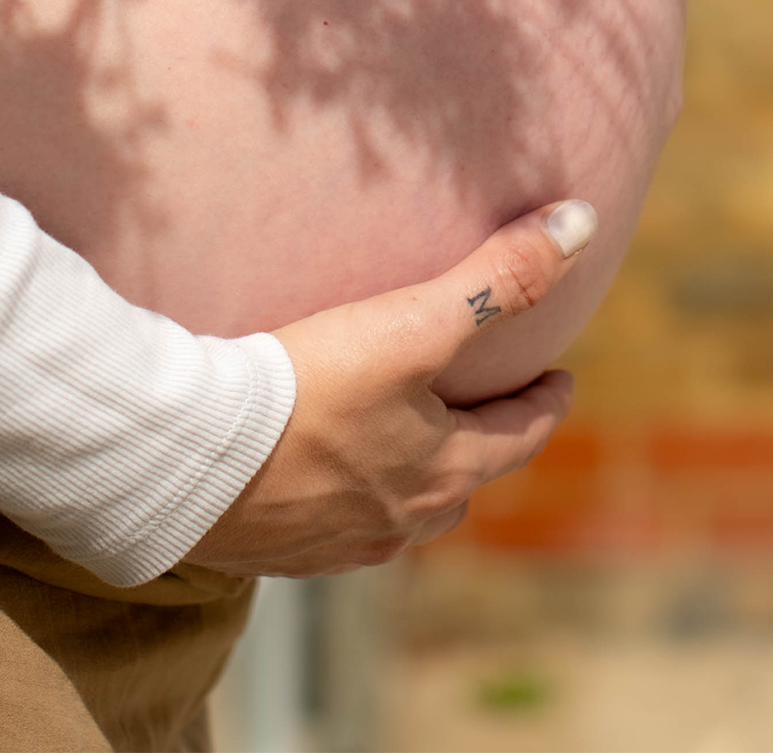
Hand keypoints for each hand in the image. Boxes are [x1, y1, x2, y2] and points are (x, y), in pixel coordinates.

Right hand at [189, 199, 599, 576]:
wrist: (192, 459)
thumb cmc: (308, 388)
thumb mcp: (411, 322)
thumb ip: (496, 276)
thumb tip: (580, 223)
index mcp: (445, 471)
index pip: (520, 436)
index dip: (544, 403)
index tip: (559, 379)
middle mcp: (402, 520)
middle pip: (465, 479)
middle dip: (483, 440)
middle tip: (487, 401)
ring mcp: (338, 541)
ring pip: (402, 507)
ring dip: (417, 472)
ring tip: (408, 436)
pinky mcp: (280, 549)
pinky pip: (335, 521)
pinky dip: (349, 492)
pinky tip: (324, 471)